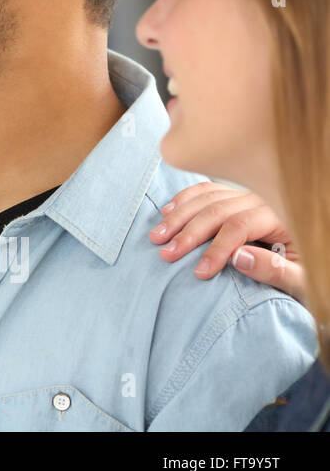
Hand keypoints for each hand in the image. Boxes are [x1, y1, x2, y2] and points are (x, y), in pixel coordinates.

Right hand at [150, 181, 304, 303]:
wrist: (317, 261)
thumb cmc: (311, 273)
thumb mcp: (303, 280)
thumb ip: (275, 270)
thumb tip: (237, 257)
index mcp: (281, 217)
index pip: (239, 226)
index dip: (216, 248)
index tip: (199, 272)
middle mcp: (262, 200)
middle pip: (217, 210)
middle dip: (188, 232)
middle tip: (166, 254)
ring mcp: (248, 195)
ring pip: (207, 198)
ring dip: (179, 216)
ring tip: (158, 236)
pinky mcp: (237, 197)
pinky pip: (207, 190)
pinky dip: (185, 198)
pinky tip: (168, 212)